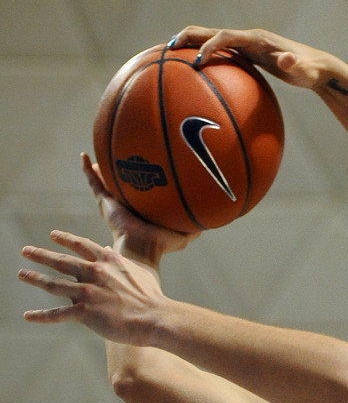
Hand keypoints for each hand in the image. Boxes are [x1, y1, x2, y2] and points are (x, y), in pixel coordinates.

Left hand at [19, 229, 166, 344]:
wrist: (155, 317)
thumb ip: (121, 262)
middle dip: (41, 255)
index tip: (53, 235)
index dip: (65, 239)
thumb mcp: (139, 272)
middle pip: (61, 262)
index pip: (81, 246)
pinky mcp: (85, 312)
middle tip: (26, 251)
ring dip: (35, 278)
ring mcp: (87, 292)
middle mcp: (94, 272)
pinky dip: (41, 315)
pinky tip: (28, 316)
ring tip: (22, 274)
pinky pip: (57, 314)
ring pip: (53, 284)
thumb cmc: (151, 297)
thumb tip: (109, 250)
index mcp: (108, 261)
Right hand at [83, 153, 199, 265]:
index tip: (145, 172)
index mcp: (143, 211)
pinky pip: (93, 181)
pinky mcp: (103, 201)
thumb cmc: (161, 244)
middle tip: (123, 159)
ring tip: (101, 155)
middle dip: (123, 175)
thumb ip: (194, 227)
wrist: (142, 247)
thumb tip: (209, 222)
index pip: (141, 195)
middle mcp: (127, 205)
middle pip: (123, 186)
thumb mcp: (183, 235)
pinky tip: (84, 155)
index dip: (143, 185)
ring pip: (106, 181)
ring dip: (103, 169)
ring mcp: (113, 202)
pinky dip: (87, 169)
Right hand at [169, 26, 329, 89]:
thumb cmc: (309, 69)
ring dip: (191, 45)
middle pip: (211, 32)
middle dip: (189, 38)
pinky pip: (220, 52)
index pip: (225, 37)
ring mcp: (246, 45)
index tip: (196, 61)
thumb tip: (287, 60)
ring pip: (212, 40)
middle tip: (167, 49)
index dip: (209, 46)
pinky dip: (204, 56)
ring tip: (169, 56)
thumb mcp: (302, 68)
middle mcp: (248, 38)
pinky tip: (193, 71)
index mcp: (256, 38)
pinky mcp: (247, 54)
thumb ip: (293, 63)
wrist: (315, 66)